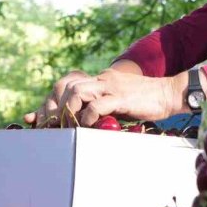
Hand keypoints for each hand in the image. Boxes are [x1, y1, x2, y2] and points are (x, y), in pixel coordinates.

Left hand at [23, 69, 178, 127]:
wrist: (169, 93)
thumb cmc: (145, 102)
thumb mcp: (118, 103)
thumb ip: (100, 107)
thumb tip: (83, 122)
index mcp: (100, 79)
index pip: (66, 84)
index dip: (49, 101)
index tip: (38, 119)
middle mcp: (102, 79)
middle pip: (66, 85)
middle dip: (54, 107)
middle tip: (52, 126)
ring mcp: (111, 86)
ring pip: (78, 91)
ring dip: (68, 110)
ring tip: (68, 126)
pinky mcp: (121, 97)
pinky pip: (98, 104)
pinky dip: (87, 116)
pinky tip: (87, 126)